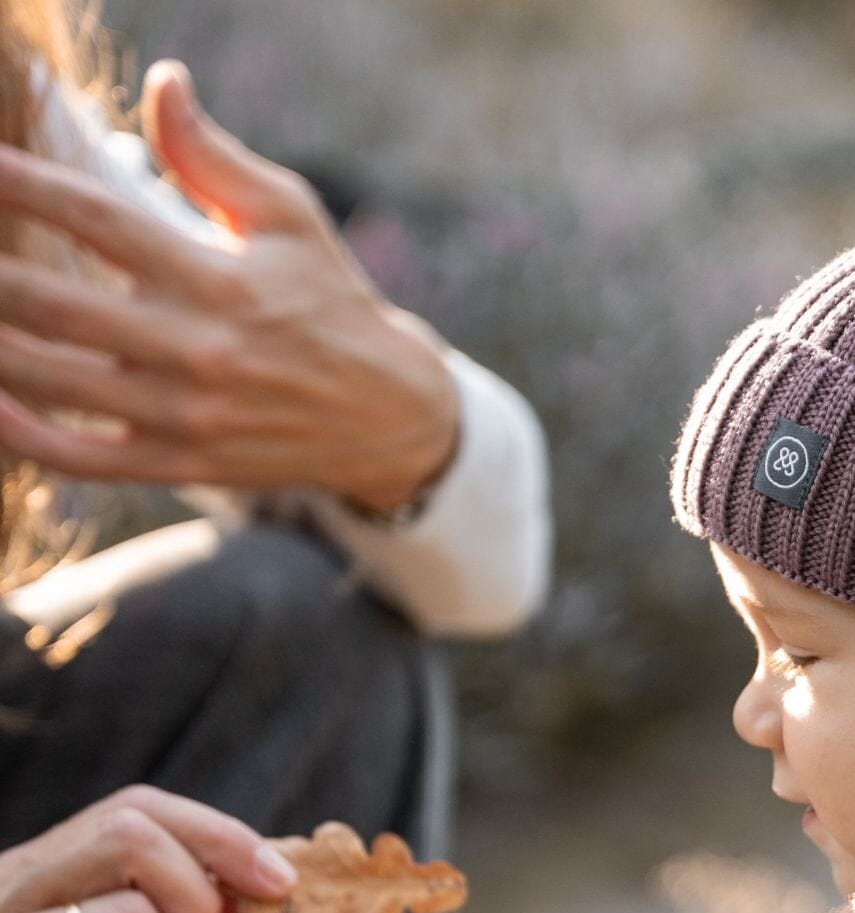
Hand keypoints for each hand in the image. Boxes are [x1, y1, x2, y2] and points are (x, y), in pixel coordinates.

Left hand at [0, 61, 457, 513]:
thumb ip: (212, 156)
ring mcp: (187, 416)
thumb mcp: (289, 218)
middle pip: (53, 304)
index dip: (20, 184)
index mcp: (218, 281)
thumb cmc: (332, 304)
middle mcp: (198, 350)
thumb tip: (163, 81)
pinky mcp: (185, 463)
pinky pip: (86, 457)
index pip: (96, 219)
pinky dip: (25, 436)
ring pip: (54, 380)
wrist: (392, 416)